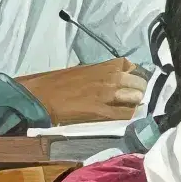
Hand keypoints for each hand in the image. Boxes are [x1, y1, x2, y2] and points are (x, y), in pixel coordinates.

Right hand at [18, 60, 150, 126]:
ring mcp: (107, 95)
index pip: (130, 65)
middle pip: (138, 82)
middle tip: (132, 96)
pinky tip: (123, 116)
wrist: (42, 96)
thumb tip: (115, 75)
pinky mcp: (101, 111)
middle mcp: (110, 78)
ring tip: (128, 106)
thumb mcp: (82, 70)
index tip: (130, 80)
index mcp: (104, 66)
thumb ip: (101, 72)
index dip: (132, 74)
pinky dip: (127, 115)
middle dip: (138, 90)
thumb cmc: (58, 82)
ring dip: (134, 102)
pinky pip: (124, 114)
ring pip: (135, 97)